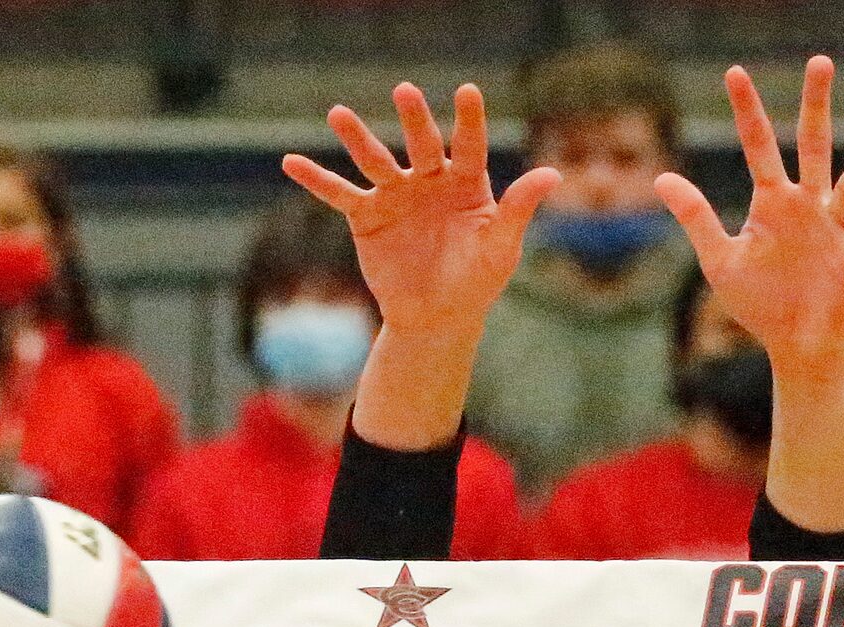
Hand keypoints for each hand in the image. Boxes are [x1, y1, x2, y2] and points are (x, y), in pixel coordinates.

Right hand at [283, 83, 559, 337]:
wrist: (437, 317)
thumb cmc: (476, 282)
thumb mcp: (501, 248)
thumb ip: (518, 209)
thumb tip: (553, 174)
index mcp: (465, 182)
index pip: (468, 146)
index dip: (468, 121)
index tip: (467, 93)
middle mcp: (428, 179)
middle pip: (420, 144)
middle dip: (413, 120)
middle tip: (405, 92)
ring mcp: (395, 193)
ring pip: (375, 160)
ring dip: (357, 138)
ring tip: (338, 114)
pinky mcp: (367, 216)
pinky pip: (339, 194)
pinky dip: (316, 180)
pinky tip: (290, 162)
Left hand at [656, 57, 843, 381]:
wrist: (799, 346)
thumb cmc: (762, 304)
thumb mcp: (721, 260)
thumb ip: (697, 218)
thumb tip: (661, 179)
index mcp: (774, 203)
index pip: (758, 146)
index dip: (746, 111)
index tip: (734, 73)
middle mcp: (808, 208)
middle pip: (813, 147)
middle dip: (815, 106)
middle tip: (819, 62)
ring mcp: (834, 233)